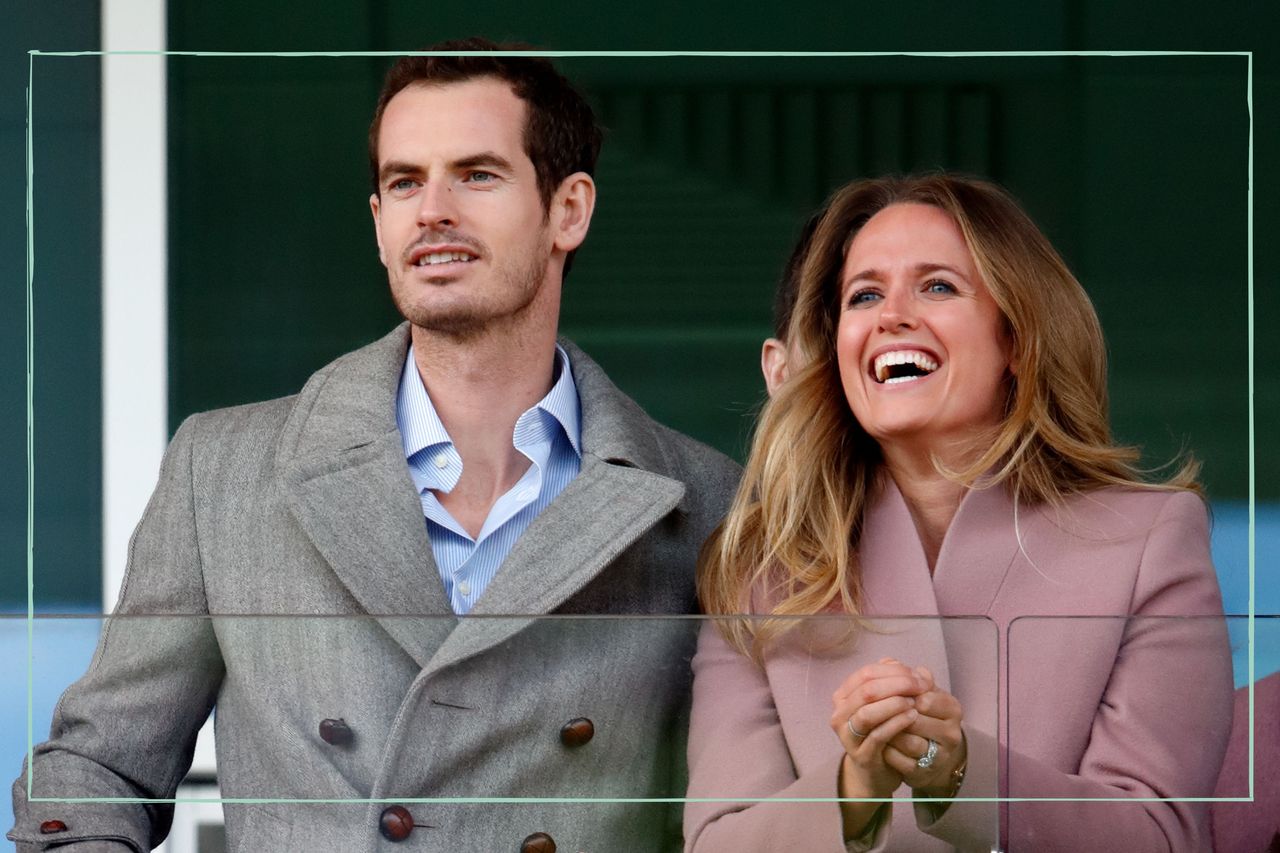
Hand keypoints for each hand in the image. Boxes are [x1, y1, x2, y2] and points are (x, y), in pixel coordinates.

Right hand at [829, 658, 931, 799]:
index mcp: (843, 696)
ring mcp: (847, 735)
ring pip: (867, 713)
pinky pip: (877, 735)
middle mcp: (839, 714)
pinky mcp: (860, 754)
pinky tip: (912, 717)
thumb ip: (895, 683)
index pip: (866, 673)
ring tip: (915, 702)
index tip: (918, 675)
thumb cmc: (882, 730)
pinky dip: (896, 723)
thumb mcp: (887, 703)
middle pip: (867, 691)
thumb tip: (911, 668)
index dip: (894, 671)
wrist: (877, 769)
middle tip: (921, 686)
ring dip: (894, 704)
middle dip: (897, 685)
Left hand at [883, 665, 966, 796]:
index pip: (925, 698)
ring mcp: (940, 755)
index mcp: (952, 708)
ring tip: (874, 724)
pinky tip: (880, 743)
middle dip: (892, 713)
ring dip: (888, 731)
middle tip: (873, 708)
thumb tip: (889, 662)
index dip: (901, 695)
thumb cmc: (922, 716)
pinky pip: (901, 761)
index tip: (886, 692)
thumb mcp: (921, 694)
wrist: (930, 755)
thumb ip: (907, 677)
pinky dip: (888, 751)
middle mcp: (952, 732)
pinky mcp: (925, 773)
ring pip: (909, 741)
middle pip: (915, 720)